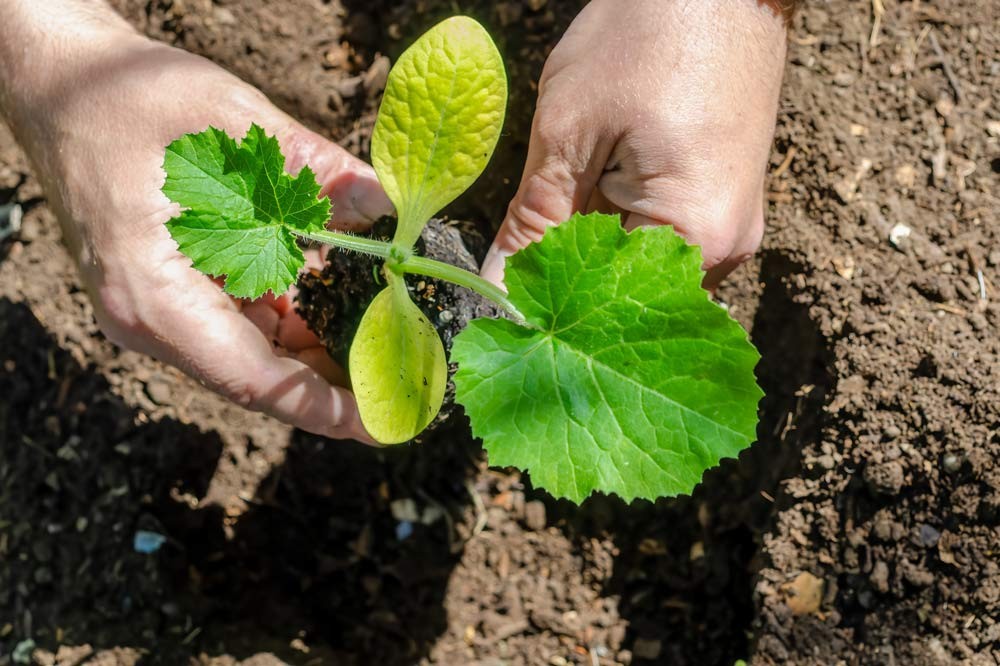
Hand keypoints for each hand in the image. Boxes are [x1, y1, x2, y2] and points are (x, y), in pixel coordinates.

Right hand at [1, 12, 390, 439]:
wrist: (64, 88)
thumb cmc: (129, 98)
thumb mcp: (235, 125)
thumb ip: (318, 172)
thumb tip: (391, 208)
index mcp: (152, 294)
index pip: (252, 378)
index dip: (321, 404)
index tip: (381, 423)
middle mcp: (150, 320)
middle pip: (260, 374)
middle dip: (335, 379)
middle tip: (407, 379)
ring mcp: (158, 310)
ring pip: (256, 351)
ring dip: (321, 345)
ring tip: (390, 341)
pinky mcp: (171, 292)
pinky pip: (242, 321)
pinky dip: (295, 315)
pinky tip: (344, 299)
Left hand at [482, 0, 787, 288]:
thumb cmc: (645, 36)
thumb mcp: (569, 128)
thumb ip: (533, 221)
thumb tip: (495, 291)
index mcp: (694, 235)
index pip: (601, 309)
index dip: (543, 302)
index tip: (503, 297)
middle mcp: (727, 249)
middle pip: (627, 303)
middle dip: (570, 285)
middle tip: (529, 244)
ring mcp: (733, 229)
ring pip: (641, 276)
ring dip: (594, 260)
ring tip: (568, 213)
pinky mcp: (726, 206)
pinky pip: (662, 246)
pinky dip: (621, 235)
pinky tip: (597, 200)